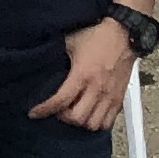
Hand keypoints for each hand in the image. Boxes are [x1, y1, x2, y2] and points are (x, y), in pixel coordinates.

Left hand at [31, 18, 136, 135]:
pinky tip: (89, 113)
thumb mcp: (71, 41)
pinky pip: (108, 122)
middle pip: (77, 118)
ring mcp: (110, 96)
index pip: (61, 100)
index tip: (34, 113)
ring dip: (81, 121)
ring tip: (75, 112)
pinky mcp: (119, 98)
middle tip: (58, 109)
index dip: (44, 109)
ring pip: (93, 124)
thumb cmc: (97, 36)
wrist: (125, 33)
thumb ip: (57, 55)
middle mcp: (97, 89)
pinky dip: (97, 122)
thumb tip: (41, 60)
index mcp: (82, 74)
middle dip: (64, 117)